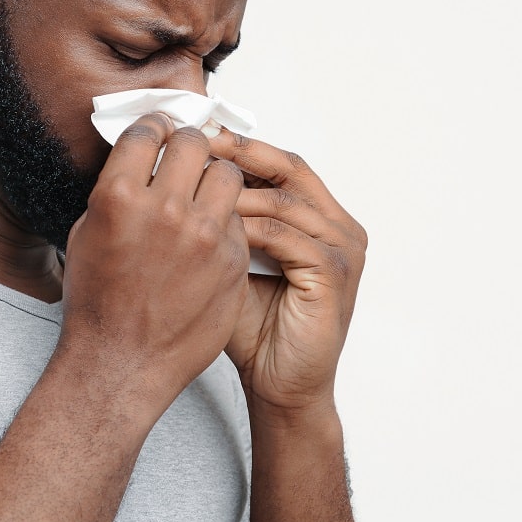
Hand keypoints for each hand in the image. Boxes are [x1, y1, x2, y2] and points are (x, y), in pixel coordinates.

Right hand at [60, 113, 250, 409]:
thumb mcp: (88, 234)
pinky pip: (236, 220)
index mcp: (120, 196)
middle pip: (194, 143)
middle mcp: (166, 209)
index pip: (149, 131)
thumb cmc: (97, 303)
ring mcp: (204, 236)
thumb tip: (142, 159)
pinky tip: (210, 238)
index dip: (155, 127)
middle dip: (189, 144)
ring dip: (215, 178)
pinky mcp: (232, 260)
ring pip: (227, 175)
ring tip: (205, 194)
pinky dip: (224, 222)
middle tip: (186, 156)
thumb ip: (118, 191)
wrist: (122, 364)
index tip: (160, 130)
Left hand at [207, 131, 366, 416]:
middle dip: (240, 154)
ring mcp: (343, 250)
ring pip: (285, 200)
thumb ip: (224, 221)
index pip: (281, 166)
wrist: (279, 386)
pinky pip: (287, 236)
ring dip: (235, 192)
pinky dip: (249, 228)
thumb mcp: (234, 260)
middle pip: (290, 169)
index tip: (195, 136)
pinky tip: (214, 227)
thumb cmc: (255, 330)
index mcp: (321, 219)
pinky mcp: (334, 275)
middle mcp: (340, 227)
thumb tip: (179, 177)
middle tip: (196, 144)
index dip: (240, 148)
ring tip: (193, 187)